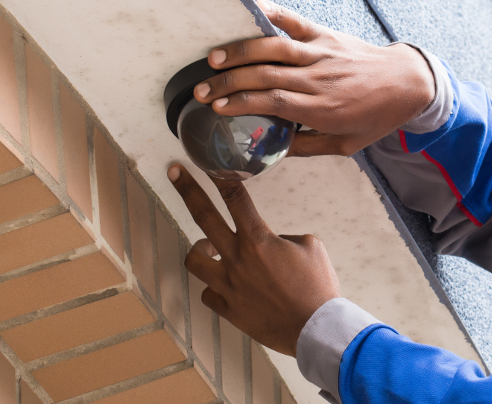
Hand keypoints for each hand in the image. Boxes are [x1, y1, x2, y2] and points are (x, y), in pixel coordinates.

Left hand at [168, 164, 340, 355]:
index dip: (221, 176)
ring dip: (200, 249)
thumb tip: (271, 243)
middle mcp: (237, 258)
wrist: (315, 329)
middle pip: (204, 216)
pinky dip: (216, 287)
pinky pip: (209, 293)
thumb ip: (283, 239)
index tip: (208, 162)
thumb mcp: (310, 247)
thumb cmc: (318, 287)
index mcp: (259, 239)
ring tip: (210, 248)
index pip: (236, 198)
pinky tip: (229, 286)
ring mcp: (228, 285)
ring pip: (194, 259)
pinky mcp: (228, 309)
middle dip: (187, 189)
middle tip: (174, 173)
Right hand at [195, 0, 434, 156]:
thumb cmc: (374, 117)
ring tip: (213, 59)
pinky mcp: (326, 35)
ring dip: (241, 52)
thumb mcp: (345, 145)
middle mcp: (319, 79)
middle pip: (265, 77)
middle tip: (200, 90)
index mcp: (323, 109)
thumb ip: (307, 147)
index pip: (273, 103)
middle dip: (228, 83)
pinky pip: (295, 22)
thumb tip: (272, 150)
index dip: (241, 103)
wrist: (407, 83)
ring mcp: (322, 54)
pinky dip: (272, 13)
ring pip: (274, 50)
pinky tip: (251, 8)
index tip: (216, 108)